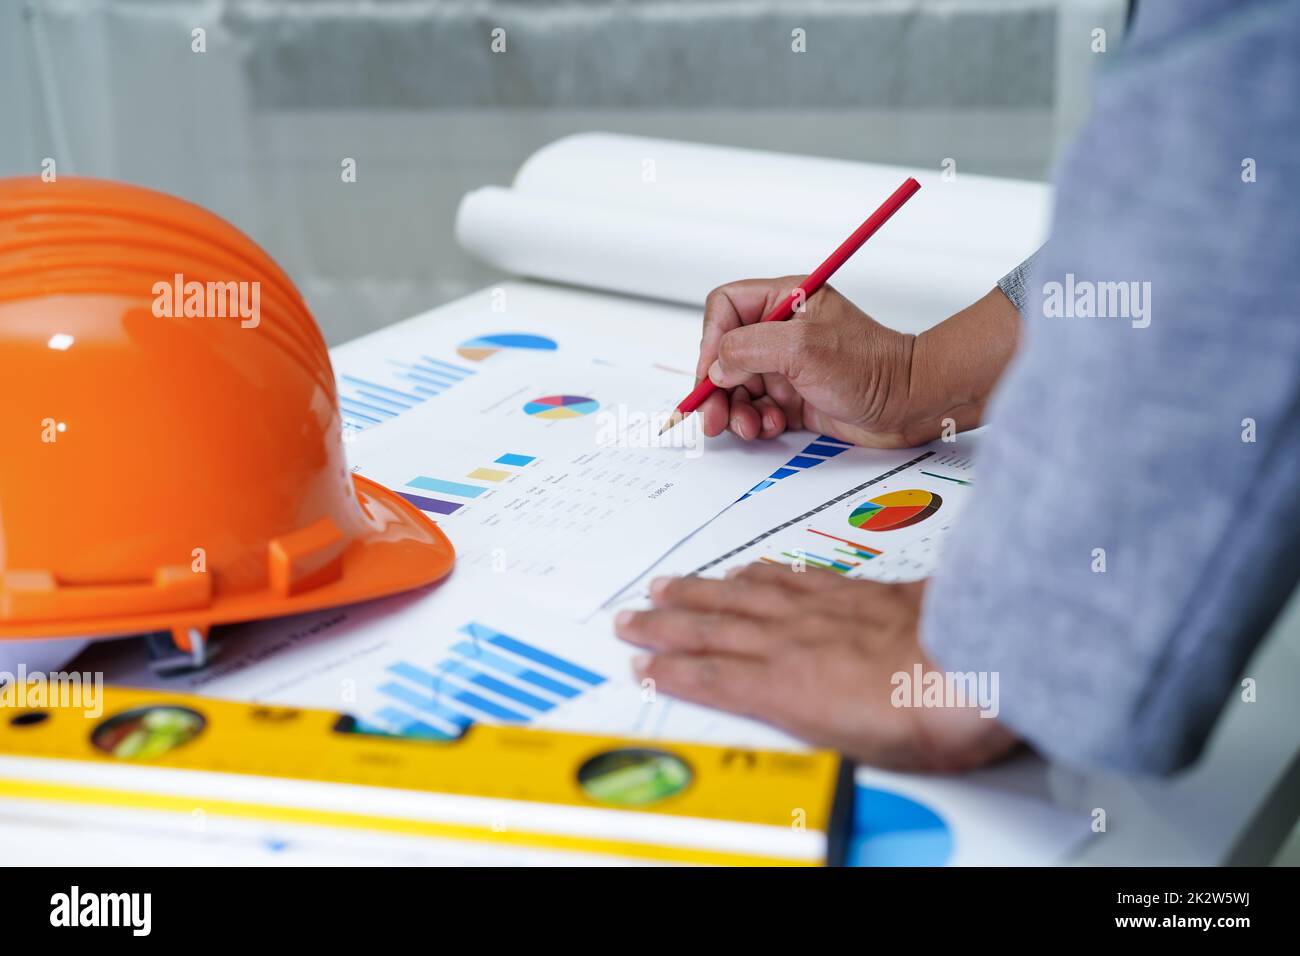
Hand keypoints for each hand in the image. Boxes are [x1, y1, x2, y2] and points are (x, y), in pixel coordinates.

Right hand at [613, 564, 1018, 771]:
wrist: (980, 658)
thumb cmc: (929, 714)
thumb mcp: (861, 752)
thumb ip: (816, 731)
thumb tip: (799, 731)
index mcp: (786, 687)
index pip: (712, 676)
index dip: (671, 671)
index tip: (642, 665)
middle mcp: (792, 642)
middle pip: (711, 630)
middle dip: (664, 626)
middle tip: (630, 619)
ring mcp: (817, 609)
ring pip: (739, 596)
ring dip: (696, 592)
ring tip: (666, 587)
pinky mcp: (847, 589)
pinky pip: (785, 575)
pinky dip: (753, 573)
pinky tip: (741, 570)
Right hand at [694, 278, 1021, 446]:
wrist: (911, 404)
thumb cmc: (872, 368)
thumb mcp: (804, 349)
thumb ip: (750, 349)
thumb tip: (717, 366)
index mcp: (785, 301)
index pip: (726, 309)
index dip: (711, 341)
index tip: (711, 374)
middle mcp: (783, 331)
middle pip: (725, 354)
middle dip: (716, 387)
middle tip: (712, 416)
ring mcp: (788, 365)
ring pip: (738, 386)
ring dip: (736, 410)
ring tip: (749, 426)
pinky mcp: (795, 396)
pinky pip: (758, 408)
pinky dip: (757, 421)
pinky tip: (772, 427)